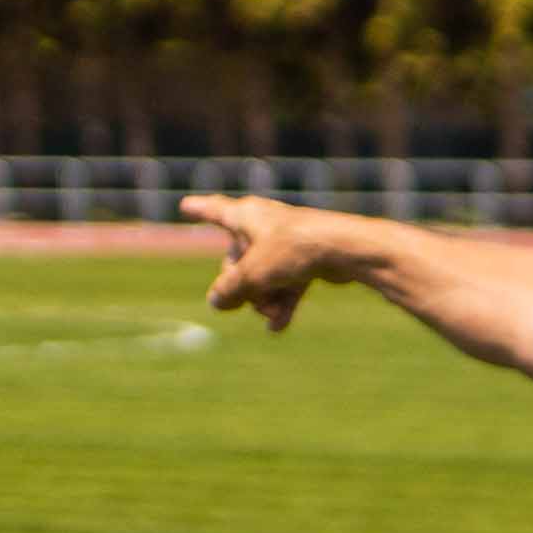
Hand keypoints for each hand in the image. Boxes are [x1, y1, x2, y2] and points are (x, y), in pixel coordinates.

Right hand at [183, 191, 358, 330]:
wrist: (346, 252)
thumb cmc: (294, 250)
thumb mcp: (252, 274)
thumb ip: (229, 290)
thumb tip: (217, 302)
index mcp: (246, 216)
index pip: (215, 211)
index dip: (200, 210)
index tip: (185, 205)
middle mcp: (265, 225)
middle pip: (237, 261)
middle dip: (242, 287)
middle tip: (249, 299)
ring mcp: (287, 244)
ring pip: (262, 276)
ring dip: (263, 299)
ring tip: (272, 314)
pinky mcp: (308, 260)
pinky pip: (286, 284)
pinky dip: (282, 302)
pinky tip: (278, 327)